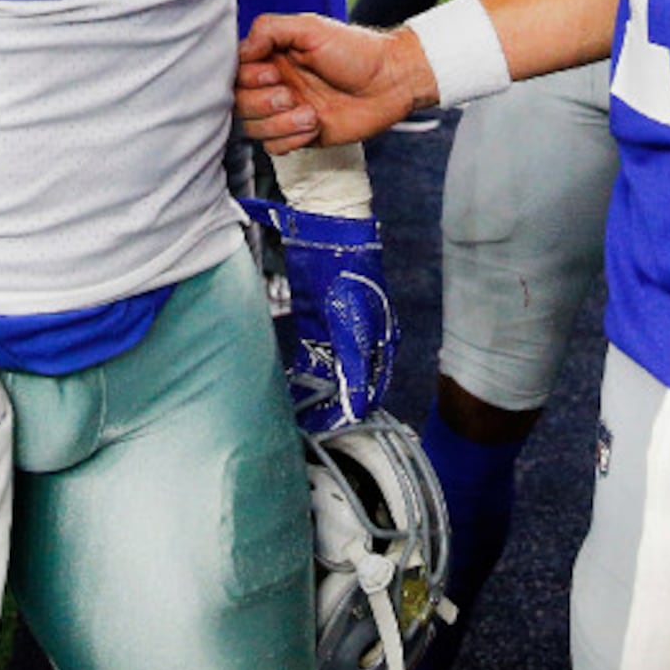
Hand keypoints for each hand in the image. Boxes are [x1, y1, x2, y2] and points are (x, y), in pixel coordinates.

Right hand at [238, 15, 435, 149]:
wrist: (391, 81)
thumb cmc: (357, 51)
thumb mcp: (311, 27)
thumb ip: (270, 30)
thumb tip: (242, 48)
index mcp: (274, 56)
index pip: (236, 72)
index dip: (248, 78)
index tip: (273, 73)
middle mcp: (276, 84)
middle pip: (239, 103)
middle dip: (262, 102)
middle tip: (290, 94)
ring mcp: (287, 112)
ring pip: (254, 128)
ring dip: (280, 123)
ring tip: (310, 113)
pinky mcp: (300, 135)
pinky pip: (274, 147)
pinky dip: (290, 139)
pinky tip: (314, 125)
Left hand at [240, 199, 397, 430]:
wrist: (327, 234)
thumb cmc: (349, 274)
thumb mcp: (353, 325)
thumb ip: (354, 367)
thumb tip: (359, 408)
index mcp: (380, 343)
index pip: (369, 391)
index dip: (352, 414)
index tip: (334, 436)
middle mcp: (362, 344)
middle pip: (347, 389)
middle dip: (330, 411)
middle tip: (310, 432)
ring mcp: (338, 337)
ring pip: (327, 380)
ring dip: (314, 400)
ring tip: (297, 422)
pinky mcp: (316, 328)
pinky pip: (310, 363)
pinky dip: (301, 381)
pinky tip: (290, 396)